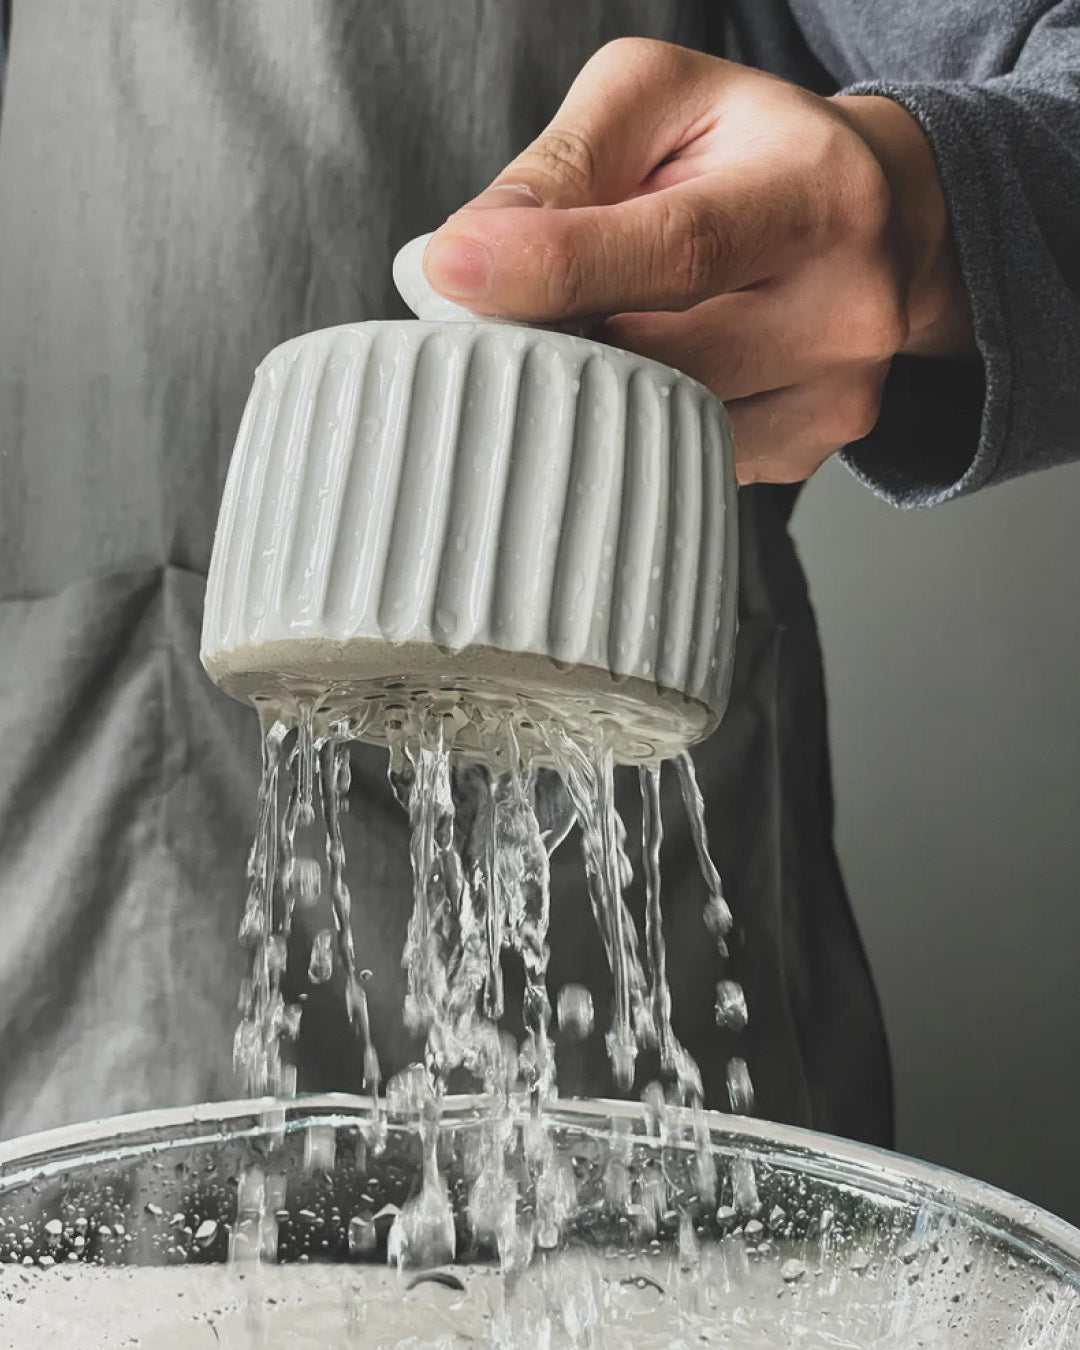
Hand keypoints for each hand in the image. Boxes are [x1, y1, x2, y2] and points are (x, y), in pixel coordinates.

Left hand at [423, 40, 973, 484]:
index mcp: (816, 193)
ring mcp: (832, 396)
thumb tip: (472, 249)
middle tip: (498, 313)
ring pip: (659, 425)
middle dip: (554, 342)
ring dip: (587, 388)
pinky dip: (631, 419)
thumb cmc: (752, 150)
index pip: (679, 248)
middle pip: (660, 360)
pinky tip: (641, 368)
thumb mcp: (660, 101)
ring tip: (584, 328)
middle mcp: (844, 306)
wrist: (879, 219)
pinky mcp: (804, 450)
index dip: (556, 267)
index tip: (451, 270)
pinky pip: (678, 456)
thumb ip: (565, 161)